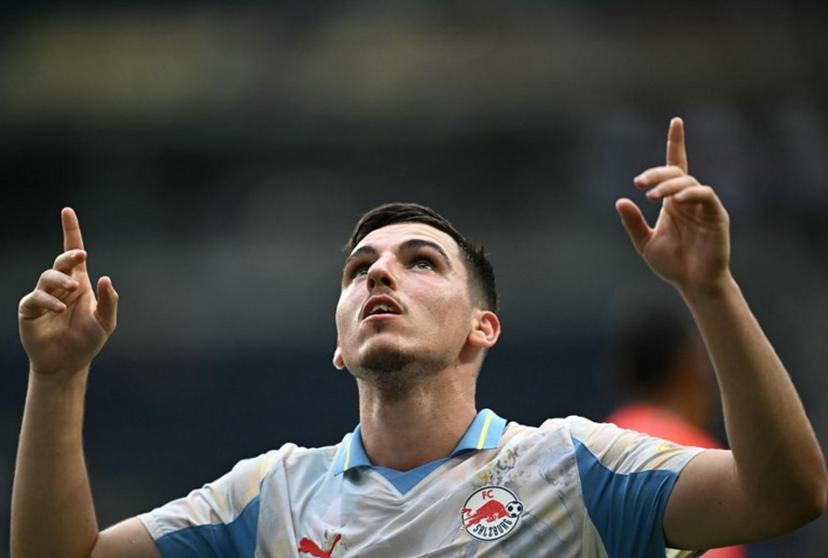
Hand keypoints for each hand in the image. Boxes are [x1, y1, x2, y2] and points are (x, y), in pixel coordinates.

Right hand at [18, 208, 118, 377]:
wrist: (68, 364)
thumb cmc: (87, 341)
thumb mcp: (106, 321)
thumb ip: (109, 301)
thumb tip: (106, 278)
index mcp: (80, 283)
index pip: (74, 252)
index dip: (70, 231)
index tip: (67, 211)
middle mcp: (61, 286)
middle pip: (61, 261)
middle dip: (69, 254)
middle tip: (81, 256)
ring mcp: (44, 296)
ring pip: (47, 276)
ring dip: (61, 280)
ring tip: (74, 290)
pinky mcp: (30, 309)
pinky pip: (36, 298)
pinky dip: (49, 300)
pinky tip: (60, 308)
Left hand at [616, 118, 731, 295]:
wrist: (693, 284)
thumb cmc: (672, 264)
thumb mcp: (644, 243)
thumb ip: (632, 223)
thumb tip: (620, 201)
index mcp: (672, 201)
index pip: (675, 166)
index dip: (676, 143)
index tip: (676, 121)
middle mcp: (688, 199)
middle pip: (675, 172)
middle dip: (656, 174)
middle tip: (639, 184)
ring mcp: (703, 206)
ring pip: (687, 181)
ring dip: (668, 185)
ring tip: (651, 196)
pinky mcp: (716, 215)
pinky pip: (705, 195)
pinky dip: (691, 193)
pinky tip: (676, 200)